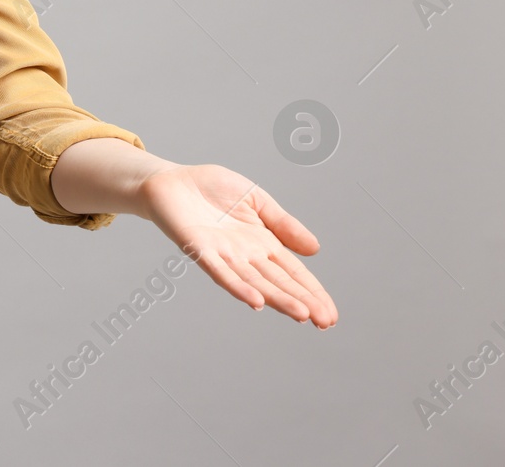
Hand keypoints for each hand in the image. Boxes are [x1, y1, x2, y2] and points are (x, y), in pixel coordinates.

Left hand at [137, 163, 337, 328]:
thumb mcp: (257, 200)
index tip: (331, 315)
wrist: (173, 180)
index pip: (293, 273)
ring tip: (301, 314)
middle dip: (302, 301)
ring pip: (254, 282)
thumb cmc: (213, 189)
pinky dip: (237, 286)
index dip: (312, 292)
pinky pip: (219, 271)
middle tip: (325, 323)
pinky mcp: (199, 249)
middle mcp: (245, 255)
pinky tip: (254, 300)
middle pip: (278, 282)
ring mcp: (223, 255)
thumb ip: (283, 224)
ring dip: (277, 298)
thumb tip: (315, 250)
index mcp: (262, 243)